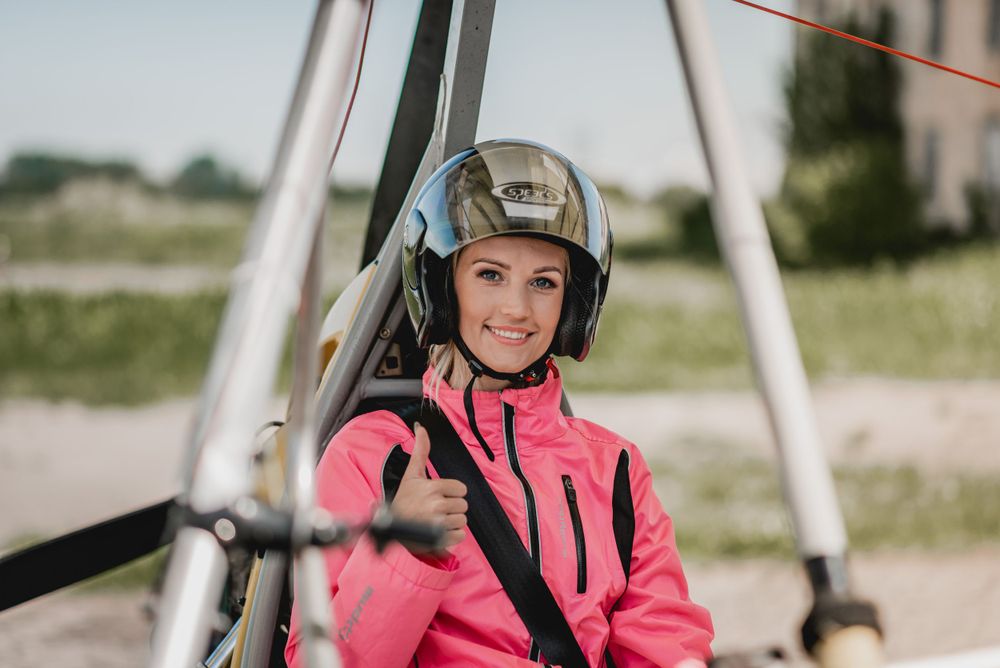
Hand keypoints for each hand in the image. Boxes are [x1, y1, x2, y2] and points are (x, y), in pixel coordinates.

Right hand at [390, 422, 468, 552]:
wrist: (391, 528)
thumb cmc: (404, 499)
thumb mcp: (411, 474)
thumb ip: (421, 450)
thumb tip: (421, 427)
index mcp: (432, 487)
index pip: (461, 489)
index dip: (451, 493)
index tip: (437, 496)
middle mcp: (436, 504)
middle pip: (463, 505)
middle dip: (451, 508)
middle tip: (435, 510)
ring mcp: (438, 523)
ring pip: (462, 520)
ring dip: (451, 522)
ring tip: (435, 521)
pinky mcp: (440, 540)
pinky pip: (460, 536)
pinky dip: (452, 536)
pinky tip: (437, 533)